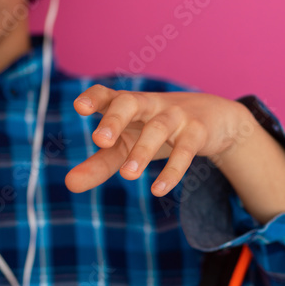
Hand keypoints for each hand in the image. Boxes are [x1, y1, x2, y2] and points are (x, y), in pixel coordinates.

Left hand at [64, 85, 244, 196]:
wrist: (215, 119)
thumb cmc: (156, 131)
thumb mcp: (127, 145)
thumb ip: (99, 163)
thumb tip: (69, 184)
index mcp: (126, 105)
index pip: (107, 95)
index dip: (93, 98)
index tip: (79, 107)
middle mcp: (148, 105)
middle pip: (129, 103)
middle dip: (114, 120)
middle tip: (99, 140)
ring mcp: (174, 116)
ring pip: (157, 128)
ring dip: (142, 151)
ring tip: (127, 175)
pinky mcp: (197, 132)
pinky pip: (185, 150)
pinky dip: (173, 170)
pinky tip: (158, 190)